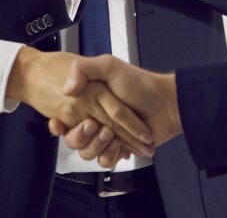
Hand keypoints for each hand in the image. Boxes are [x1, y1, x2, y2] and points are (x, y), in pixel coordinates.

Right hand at [7, 48, 156, 155]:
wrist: (168, 103)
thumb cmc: (141, 83)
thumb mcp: (110, 66)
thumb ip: (84, 69)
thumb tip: (66, 88)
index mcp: (89, 102)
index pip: (64, 119)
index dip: (58, 125)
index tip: (59, 123)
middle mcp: (96, 120)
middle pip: (74, 139)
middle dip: (80, 136)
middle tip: (94, 125)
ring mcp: (108, 136)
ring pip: (87, 152)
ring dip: (97, 146)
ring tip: (111, 136)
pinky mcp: (120, 148)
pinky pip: (105, 160)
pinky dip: (111, 155)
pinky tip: (119, 146)